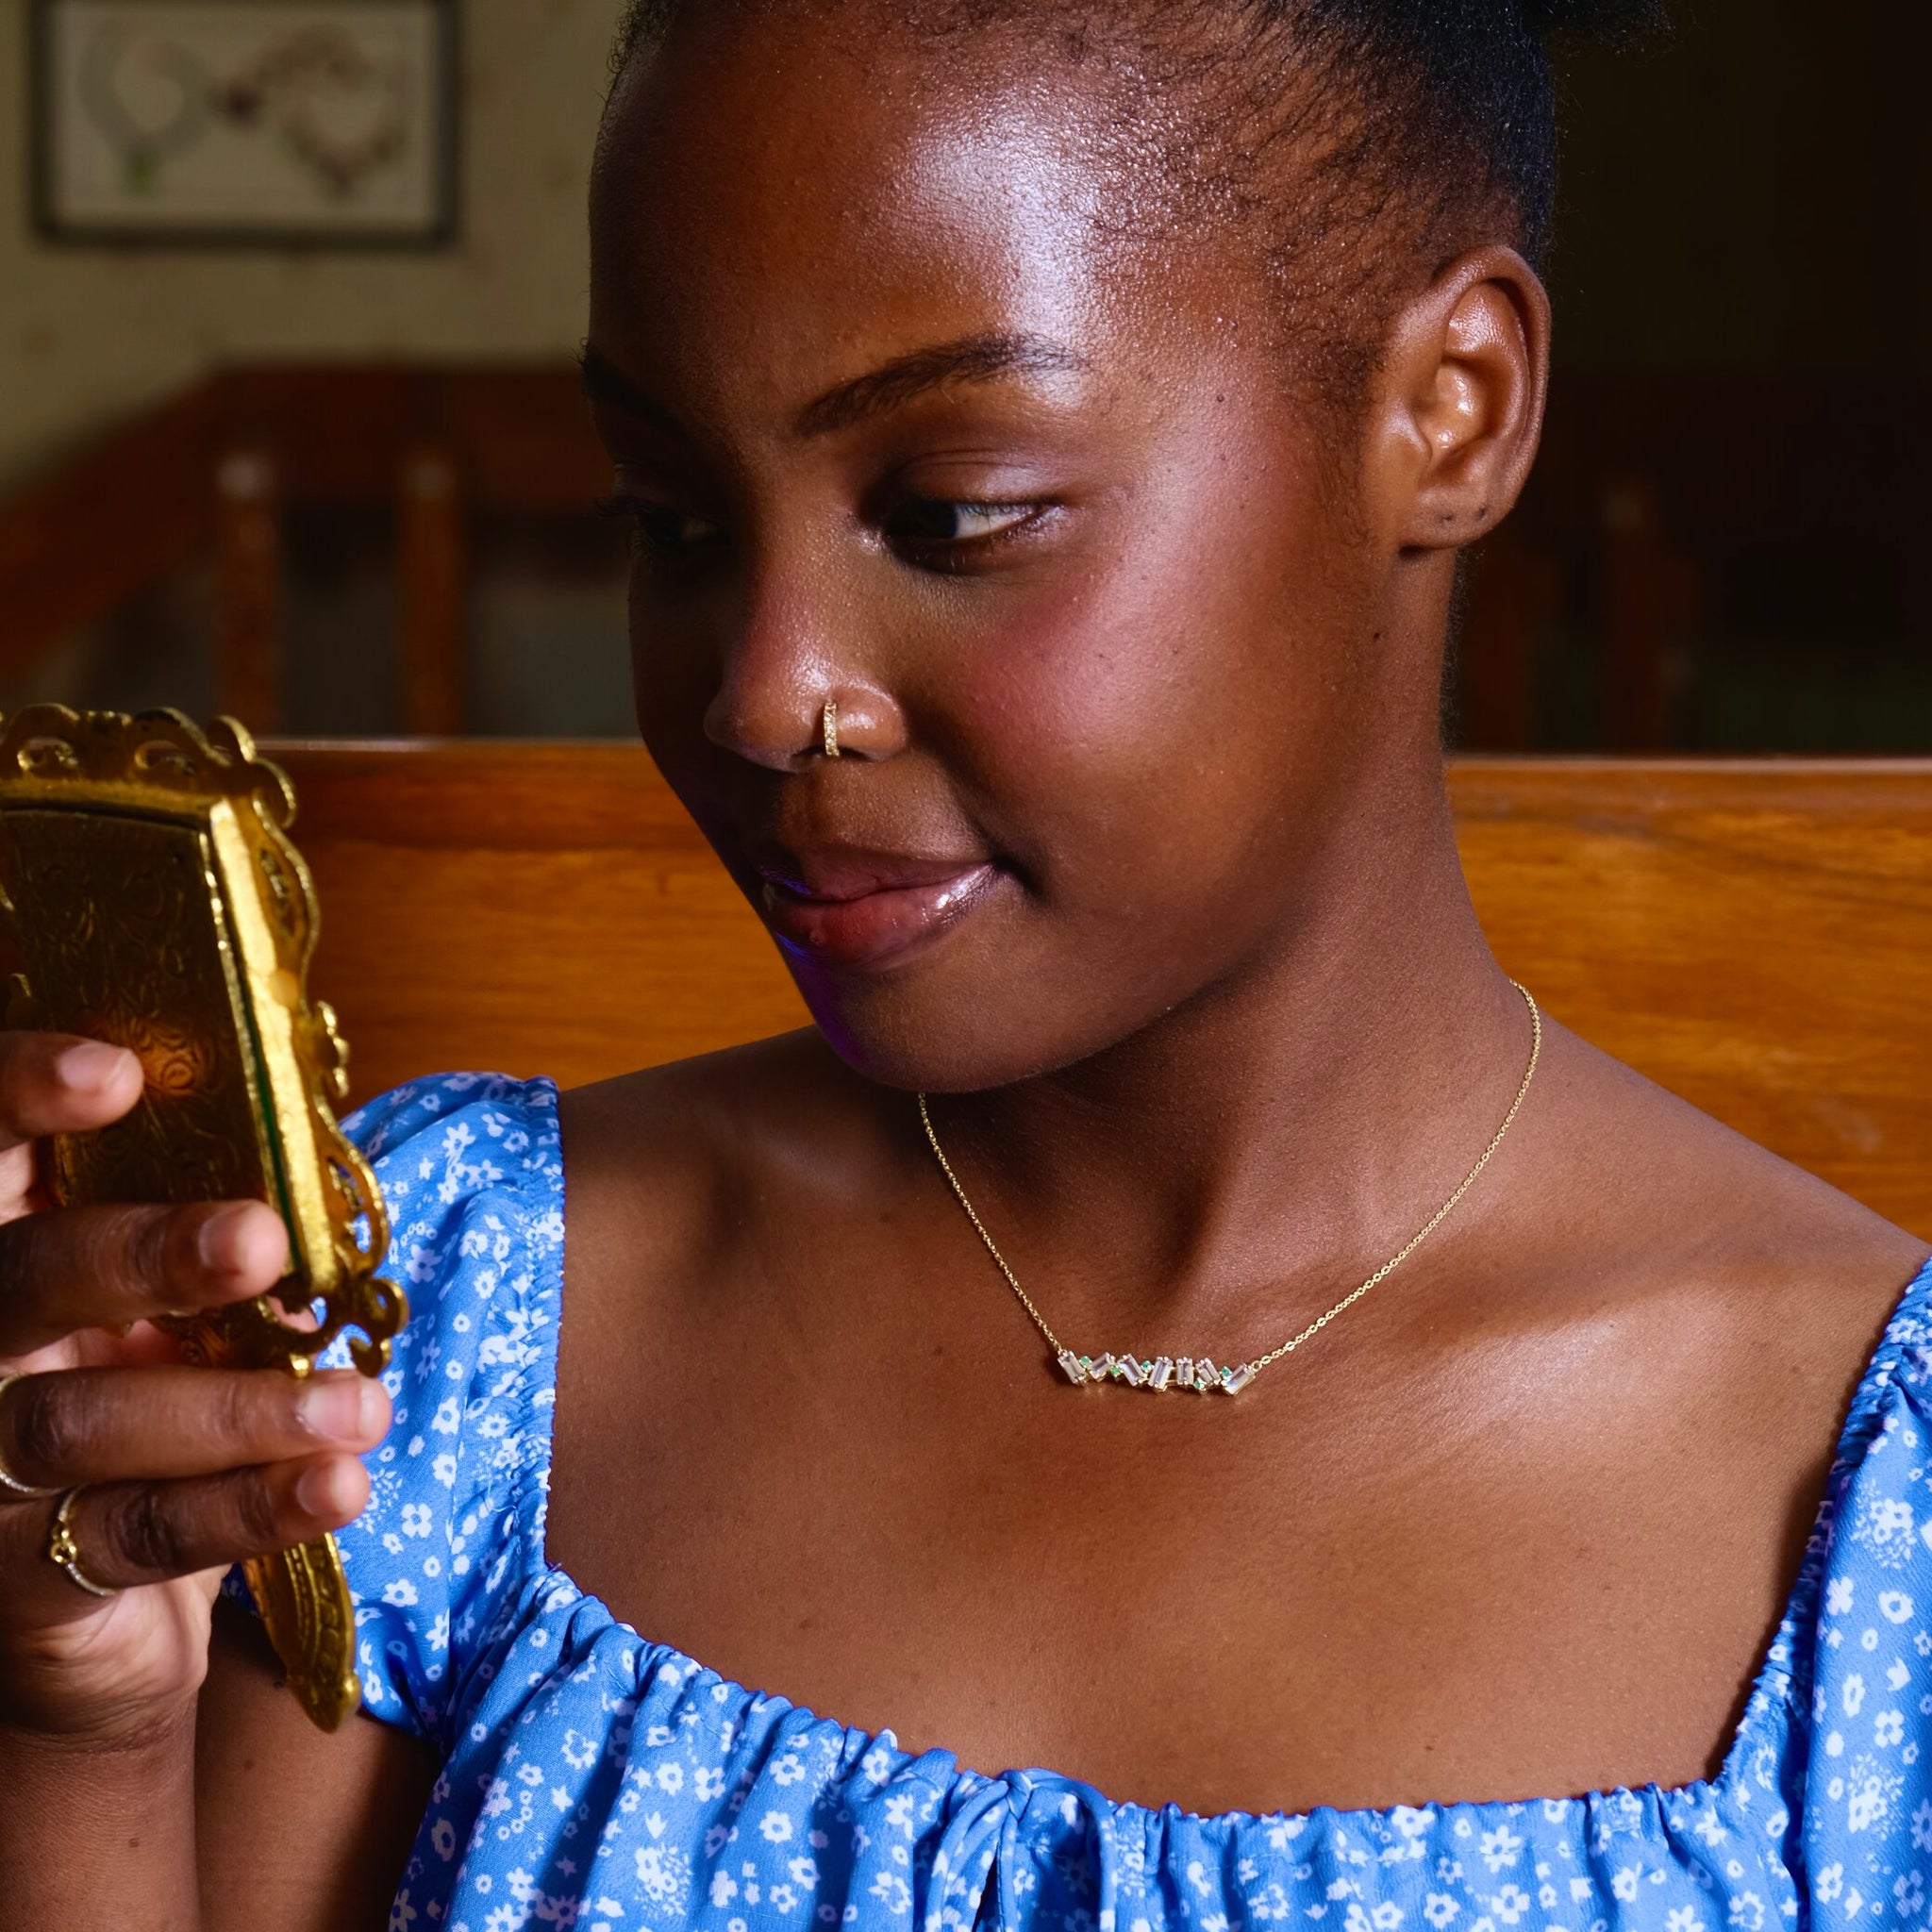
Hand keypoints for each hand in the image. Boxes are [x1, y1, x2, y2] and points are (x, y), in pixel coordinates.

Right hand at [0, 1034, 389, 1745]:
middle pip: (23, 1278)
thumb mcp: (172, 1314)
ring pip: (79, 1419)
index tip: (118, 1072)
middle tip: (259, 1240)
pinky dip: (248, 1506)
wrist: (92, 1616)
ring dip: (239, 1408)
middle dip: (142, 1251)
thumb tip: (318, 1199)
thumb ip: (213, 1248)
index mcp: (12, 1249)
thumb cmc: (153, 1411)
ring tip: (360, 1405)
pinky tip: (337, 1485)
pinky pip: (134, 1532)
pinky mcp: (19, 1577)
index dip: (22, 1095)